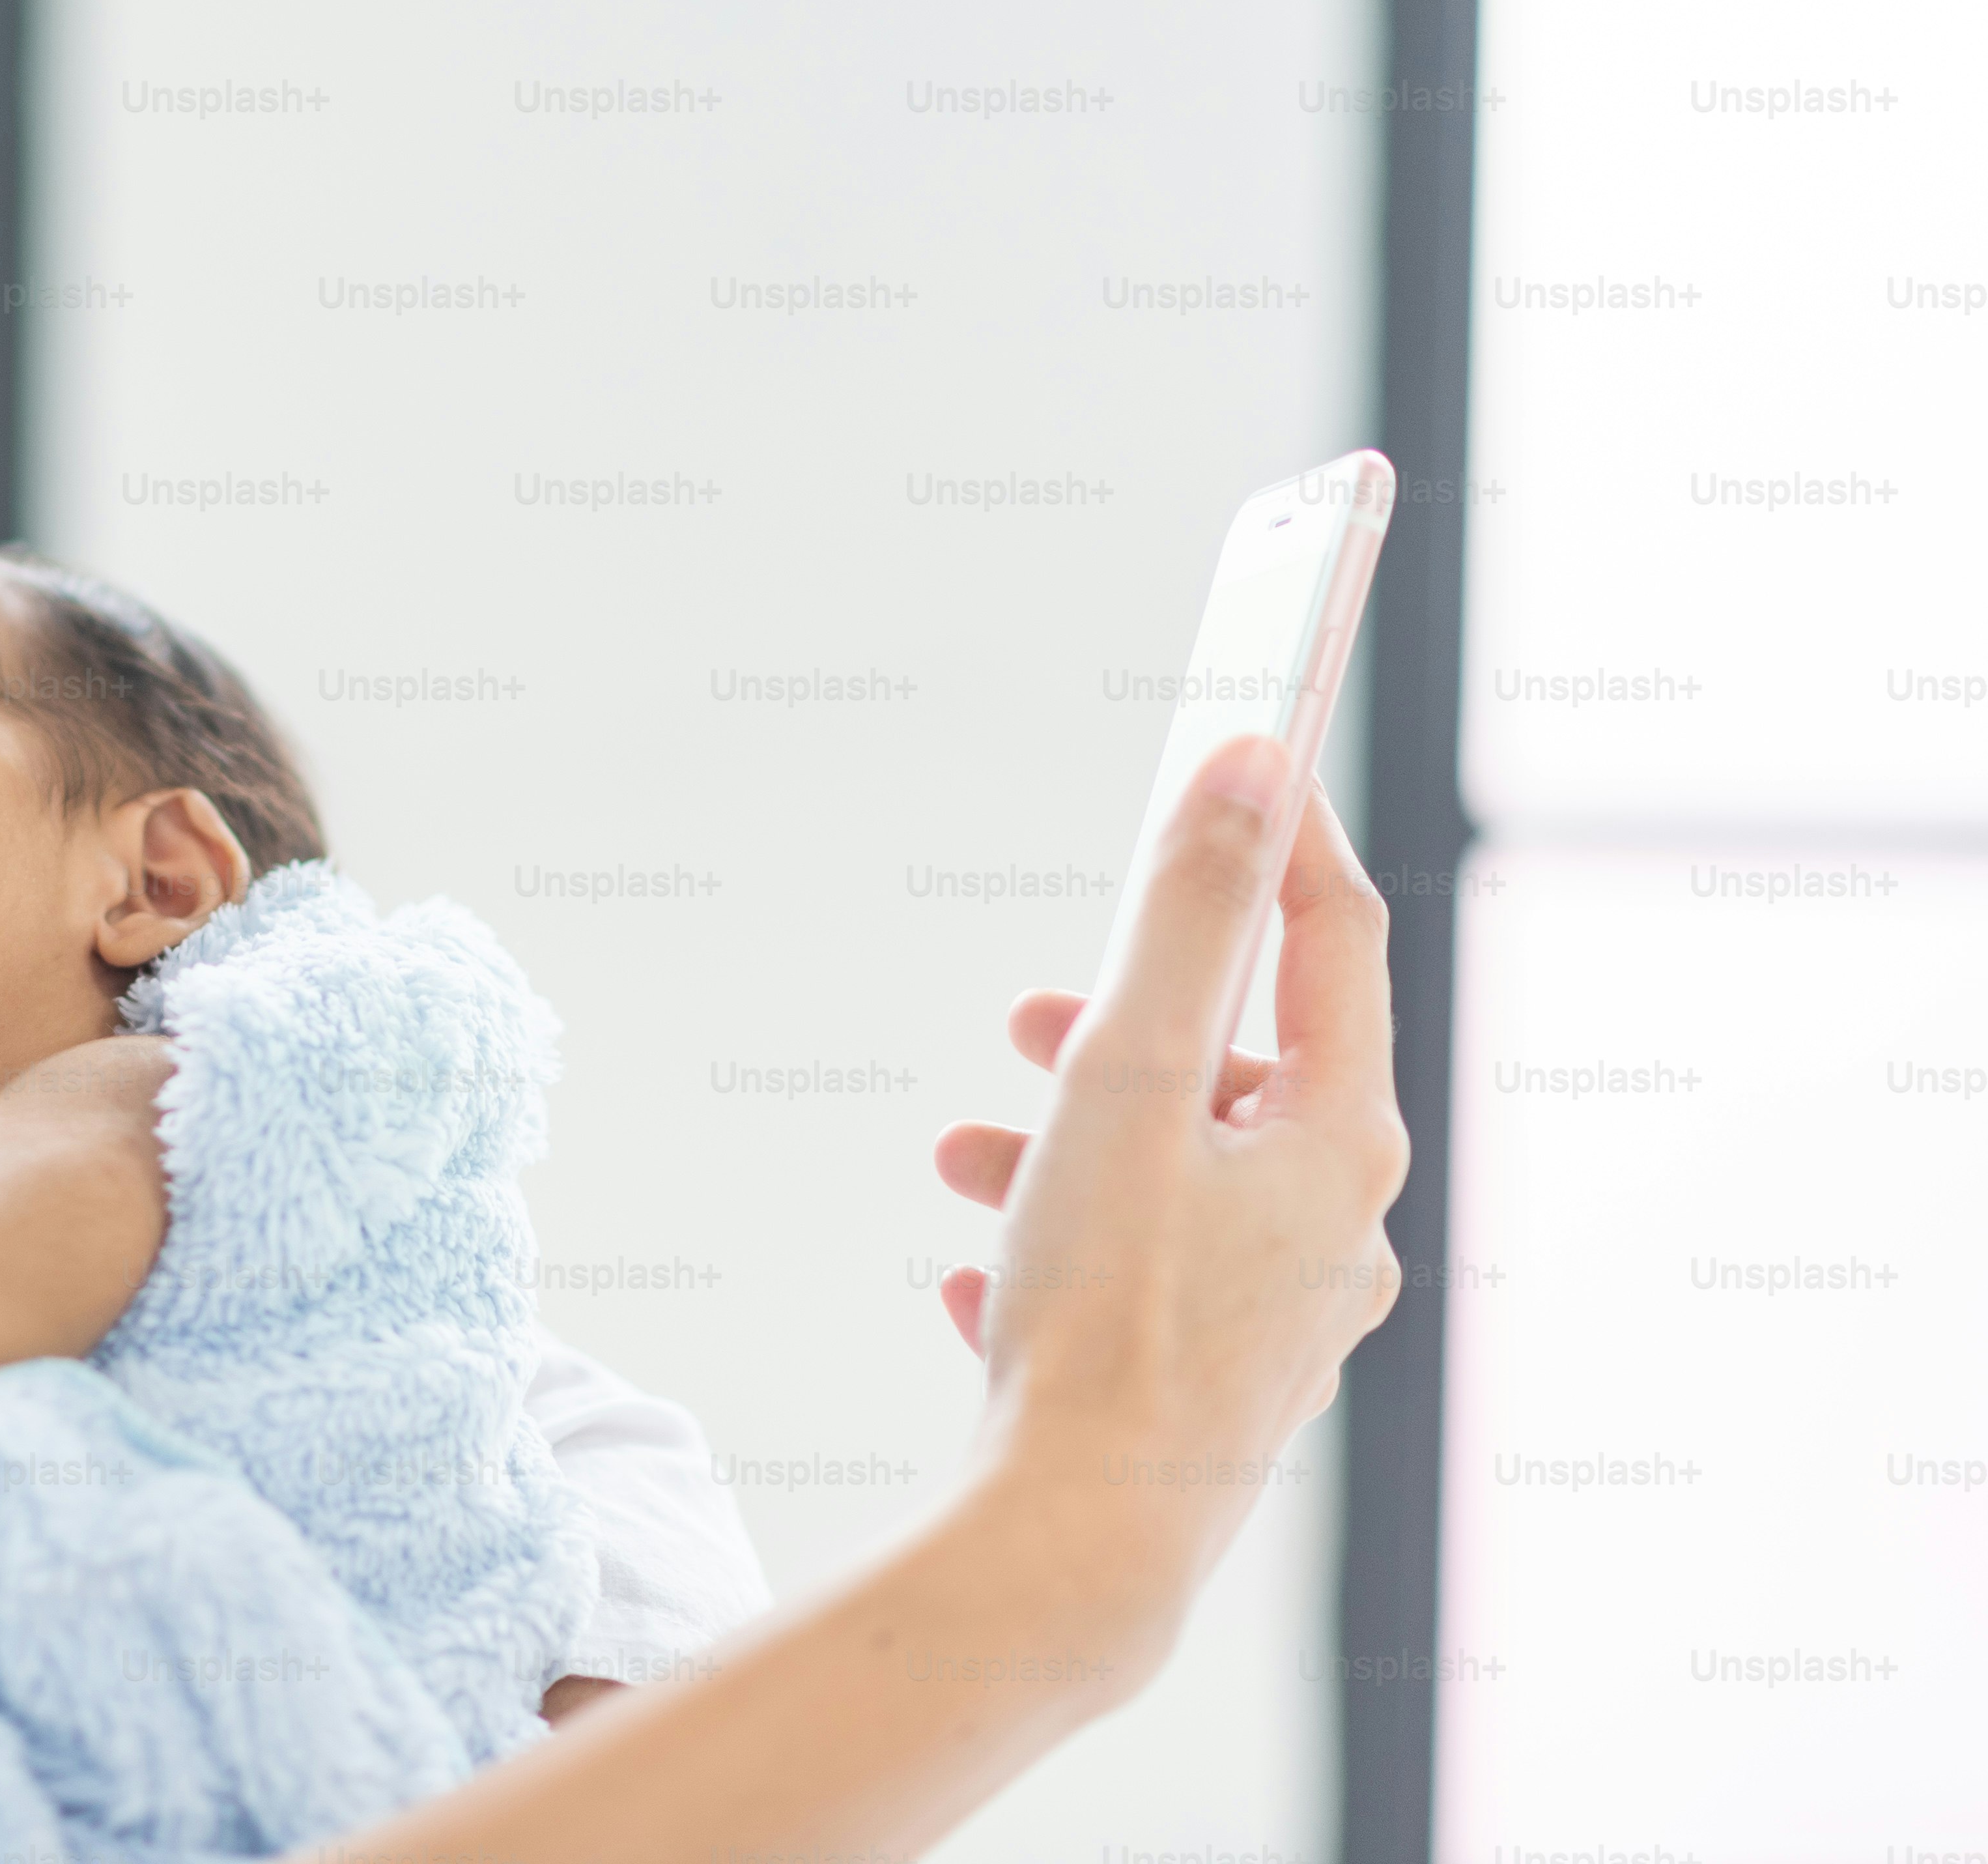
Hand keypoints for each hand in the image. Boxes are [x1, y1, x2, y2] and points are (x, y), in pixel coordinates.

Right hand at [926, 735, 1408, 1663]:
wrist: (1075, 1545)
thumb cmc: (1104, 1312)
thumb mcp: (1127, 1075)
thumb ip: (1188, 914)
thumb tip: (1253, 765)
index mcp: (1341, 1147)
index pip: (1335, 947)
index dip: (1279, 845)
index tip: (1233, 769)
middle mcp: (1339, 1232)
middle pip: (1245, 1073)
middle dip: (1124, 1027)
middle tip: (1037, 1017)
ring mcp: (1282, 1320)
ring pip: (1179, 1179)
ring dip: (1071, 1142)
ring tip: (968, 1152)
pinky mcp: (1216, 1388)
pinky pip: (1140, 1280)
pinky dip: (1062, 1246)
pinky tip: (982, 1271)